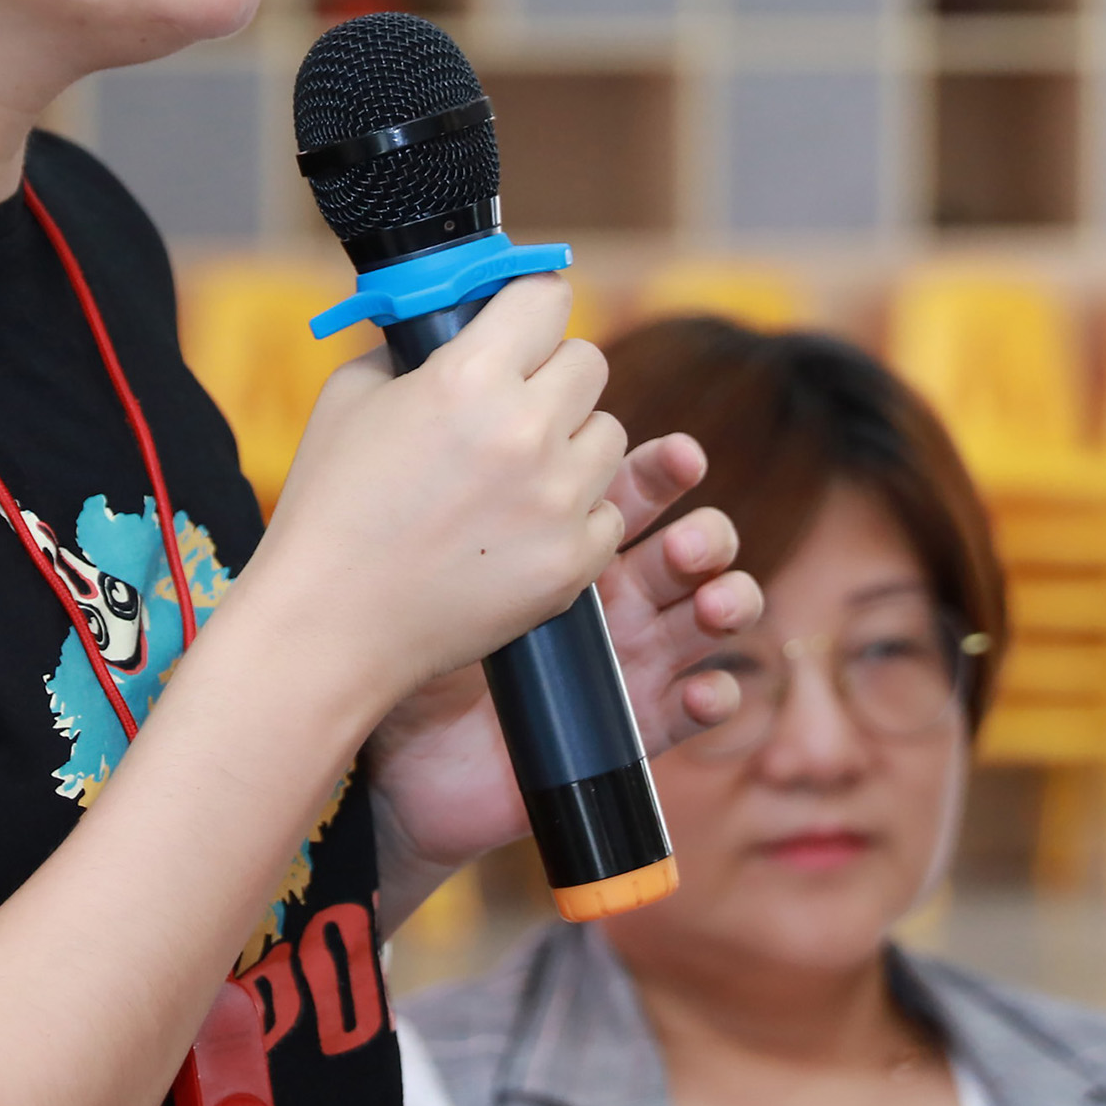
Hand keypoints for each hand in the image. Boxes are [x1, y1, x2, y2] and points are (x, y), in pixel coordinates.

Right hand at [237, 276, 633, 709]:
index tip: (521, 322)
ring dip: (570, 445)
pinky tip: (518, 529)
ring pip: (609, 436)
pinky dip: (573, 516)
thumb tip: (451, 319)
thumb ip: (412, 347)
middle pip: (588, 363)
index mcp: (468, 378)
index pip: (547, 298)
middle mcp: (526, 431)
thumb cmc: (329, 509)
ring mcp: (558, 500)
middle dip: (551, 375)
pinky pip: (609, 511)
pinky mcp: (574, 561)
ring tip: (512, 476)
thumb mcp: (350, 396)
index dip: (529, 307)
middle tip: (512, 404)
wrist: (329, 625)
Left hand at [362, 429, 760, 911]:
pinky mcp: (626, 723)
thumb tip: (439, 374)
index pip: (633, 485)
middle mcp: (608, 588)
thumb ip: (444, 461)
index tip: (678, 455)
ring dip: (728, 599)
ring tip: (710, 603)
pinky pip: (692, 708)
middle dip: (705, 533)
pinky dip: (715, 696)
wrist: (377, 731)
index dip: (664, 469)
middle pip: (689, 541)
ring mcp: (623, 655)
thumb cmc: (392, 621)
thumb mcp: (418, 535)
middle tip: (683, 541)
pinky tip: (705, 690)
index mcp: (561, 532)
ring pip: (710, 614)